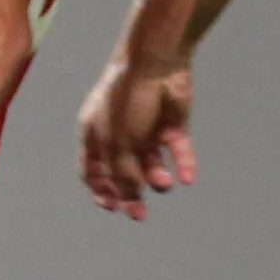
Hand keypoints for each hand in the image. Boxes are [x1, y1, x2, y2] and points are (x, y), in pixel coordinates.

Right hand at [78, 53, 194, 220]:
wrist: (155, 65)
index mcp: (94, 136)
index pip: (92, 171)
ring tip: (165, 181)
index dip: (101, 191)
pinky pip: (178, 150)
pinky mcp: (172, 125)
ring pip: (151, 163)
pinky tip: (187, 178)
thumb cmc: (123, 101)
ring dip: (157, 177)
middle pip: (122, 172)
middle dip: (131, 194)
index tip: (113, 207)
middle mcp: (118, 135)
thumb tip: (130, 196)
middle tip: (140, 214)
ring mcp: (145, 130)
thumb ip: (121, 172)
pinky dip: (183, 163)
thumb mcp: (116, 143)